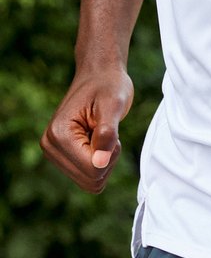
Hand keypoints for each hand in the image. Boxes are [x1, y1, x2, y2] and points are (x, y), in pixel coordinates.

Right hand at [40, 67, 133, 192]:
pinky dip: (100, 164)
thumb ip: (107, 134)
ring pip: (90, 183)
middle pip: (91, 180)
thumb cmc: (108, 85)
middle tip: (108, 131)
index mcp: (59, 134)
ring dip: (104, 162)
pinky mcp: (62, 157)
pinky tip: (98, 141)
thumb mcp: (113, 104)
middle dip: (107, 159)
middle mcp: (50, 146)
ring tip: (102, 134)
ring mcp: (54, 153)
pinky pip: (88, 178)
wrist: (99, 75)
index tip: (111, 129)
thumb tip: (99, 164)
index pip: (92, 169)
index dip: (111, 153)